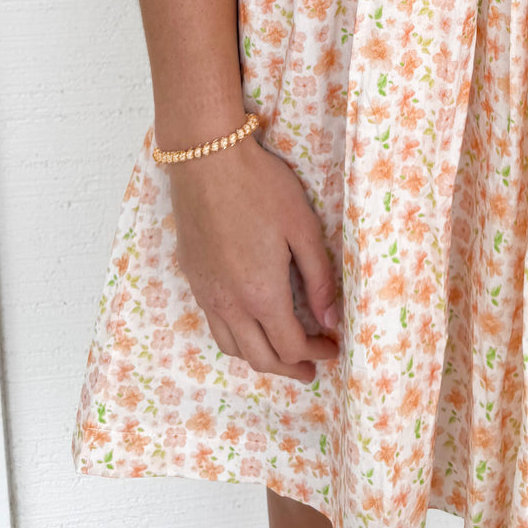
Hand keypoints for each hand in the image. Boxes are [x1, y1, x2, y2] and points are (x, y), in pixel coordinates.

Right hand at [167, 132, 339, 381]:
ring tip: (283, 354)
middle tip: (312, 368)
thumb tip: (331, 321)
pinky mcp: (192, 278)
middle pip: (260, 358)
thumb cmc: (260, 187)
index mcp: (261, 295)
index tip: (334, 348)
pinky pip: (215, 325)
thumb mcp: (303, 228)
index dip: (316, 353)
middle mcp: (229, 304)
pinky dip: (237, 338)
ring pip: (232, 347)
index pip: (291, 345)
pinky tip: (251, 323)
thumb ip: (318, 279)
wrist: (206, 159)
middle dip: (290, 368)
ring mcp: (206, 293)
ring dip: (261, 358)